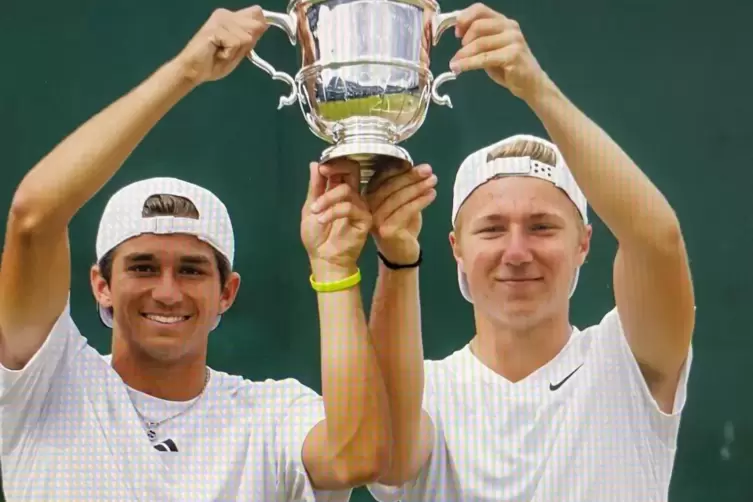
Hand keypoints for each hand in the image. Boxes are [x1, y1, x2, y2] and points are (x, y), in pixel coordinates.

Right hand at [174, 6, 267, 84]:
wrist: (194, 71)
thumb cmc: (214, 62)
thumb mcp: (239, 51)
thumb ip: (251, 38)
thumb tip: (264, 25)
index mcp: (232, 18)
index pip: (256, 12)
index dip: (259, 27)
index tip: (247, 42)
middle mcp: (226, 14)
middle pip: (256, 26)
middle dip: (247, 44)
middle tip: (229, 50)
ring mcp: (220, 19)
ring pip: (247, 37)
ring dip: (236, 51)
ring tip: (221, 52)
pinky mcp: (216, 28)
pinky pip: (236, 44)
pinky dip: (228, 54)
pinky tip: (217, 53)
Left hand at [302, 160, 371, 276]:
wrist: (323, 258)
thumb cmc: (316, 236)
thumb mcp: (310, 208)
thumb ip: (314, 186)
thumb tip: (314, 163)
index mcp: (337, 190)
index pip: (342, 168)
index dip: (333, 163)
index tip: (321, 167)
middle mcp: (351, 195)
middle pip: (353, 170)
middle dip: (337, 169)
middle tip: (325, 173)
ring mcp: (360, 206)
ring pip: (346, 190)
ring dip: (327, 198)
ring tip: (315, 211)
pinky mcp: (365, 218)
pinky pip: (350, 207)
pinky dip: (333, 211)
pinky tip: (322, 219)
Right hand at [363, 161, 437, 264]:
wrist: (401, 254)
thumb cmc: (402, 226)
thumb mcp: (402, 203)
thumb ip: (405, 188)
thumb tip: (420, 169)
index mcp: (369, 196)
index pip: (384, 177)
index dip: (403, 170)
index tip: (423, 167)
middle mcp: (368, 207)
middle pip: (390, 186)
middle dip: (411, 177)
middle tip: (429, 171)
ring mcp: (376, 219)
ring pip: (398, 198)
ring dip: (417, 188)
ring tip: (433, 181)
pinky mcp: (386, 230)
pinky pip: (405, 211)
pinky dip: (420, 201)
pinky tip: (431, 195)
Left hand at [449, 4, 549, 100]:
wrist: (529, 83)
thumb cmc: (508, 66)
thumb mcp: (491, 49)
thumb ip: (479, 39)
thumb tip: (458, 33)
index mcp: (503, 21)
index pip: (480, 9)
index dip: (464, 18)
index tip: (456, 33)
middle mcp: (510, 27)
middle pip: (478, 25)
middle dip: (464, 40)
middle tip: (458, 54)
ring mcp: (513, 40)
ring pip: (480, 43)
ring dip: (463, 54)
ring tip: (454, 64)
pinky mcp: (513, 55)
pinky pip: (484, 58)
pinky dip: (468, 63)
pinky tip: (458, 68)